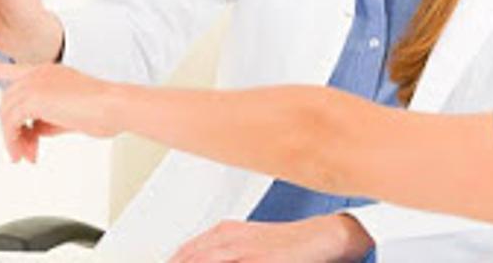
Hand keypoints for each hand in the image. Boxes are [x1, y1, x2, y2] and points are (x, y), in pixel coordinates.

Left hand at [0, 61, 120, 162]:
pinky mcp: (33, 97)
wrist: (114, 106)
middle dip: (13, 131)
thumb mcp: (68, 115)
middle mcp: (39, 73)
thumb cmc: (103, 110)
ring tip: (26, 156)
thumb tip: (31, 133)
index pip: (14, 69)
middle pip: (7, 102)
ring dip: (13, 140)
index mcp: (51, 71)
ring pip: (6, 114)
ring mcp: (35, 83)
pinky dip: (14, 142)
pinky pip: (10, 124)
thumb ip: (45, 119)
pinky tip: (28, 153)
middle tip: (27, 152)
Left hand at [169, 214, 373, 262]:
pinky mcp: (261, 259)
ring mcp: (244, 248)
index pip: (185, 253)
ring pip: (205, 259)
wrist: (320, 236)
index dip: (172, 262)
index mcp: (225, 232)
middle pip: (189, 257)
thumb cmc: (286, 243)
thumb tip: (195, 258)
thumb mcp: (249, 246)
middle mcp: (231, 237)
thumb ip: (222, 252)